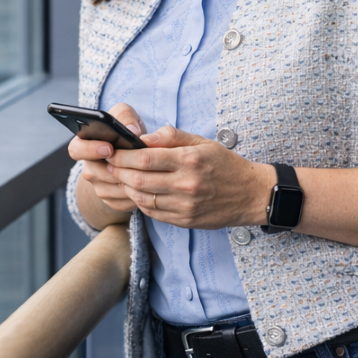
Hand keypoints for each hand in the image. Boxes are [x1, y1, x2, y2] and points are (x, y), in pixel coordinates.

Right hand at [68, 103, 145, 214]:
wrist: (134, 151)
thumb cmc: (126, 128)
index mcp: (84, 143)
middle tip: (129, 164)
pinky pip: (119, 201)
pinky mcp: (110, 199)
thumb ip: (125, 116)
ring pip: (108, 189)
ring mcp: (98, 184)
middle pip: (92, 173)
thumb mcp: (125, 115)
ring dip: (125, 182)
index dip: (89, 149)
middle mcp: (88, 166)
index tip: (108, 148)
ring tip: (143, 172)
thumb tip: (132, 130)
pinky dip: (132, 194)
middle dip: (112, 169)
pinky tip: (145, 185)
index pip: (76, 149)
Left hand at [105, 126, 273, 228]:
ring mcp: (185, 206)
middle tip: (107, 164)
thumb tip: (145, 137)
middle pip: (139, 180)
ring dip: (126, 189)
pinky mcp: (184, 220)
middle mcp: (186, 184)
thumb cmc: (225, 164)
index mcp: (190, 160)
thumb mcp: (203, 142)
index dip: (123, 155)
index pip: (146, 158)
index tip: (112, 150)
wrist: (250, 194)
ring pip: (143, 199)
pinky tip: (136, 193)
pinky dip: (140, 202)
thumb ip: (172, 137)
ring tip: (118, 178)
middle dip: (118, 172)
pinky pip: (154, 213)